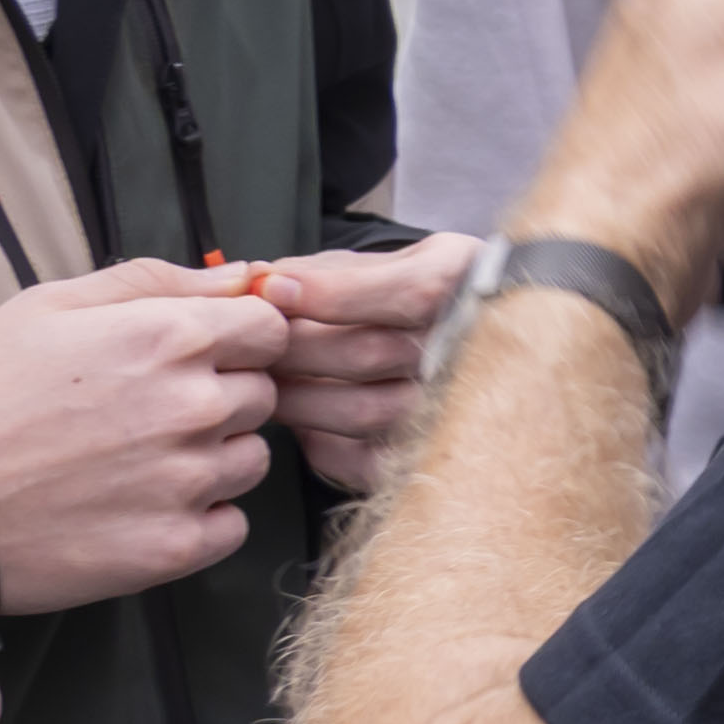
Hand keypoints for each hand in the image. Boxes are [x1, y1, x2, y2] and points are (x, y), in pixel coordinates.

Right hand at [0, 264, 294, 614]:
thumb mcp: (48, 305)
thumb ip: (155, 283)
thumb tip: (241, 276)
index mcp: (168, 337)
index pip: (271, 328)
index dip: (241, 339)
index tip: (203, 354)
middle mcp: (193, 407)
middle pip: (262, 394)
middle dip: (220, 395)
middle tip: (147, 411)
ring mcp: (188, 481)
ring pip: (250, 460)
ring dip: (213, 458)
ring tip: (135, 460)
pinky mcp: (174, 547)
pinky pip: (231, 525)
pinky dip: (200, 518)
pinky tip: (140, 505)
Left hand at [240, 233, 478, 496]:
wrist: (467, 355)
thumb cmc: (413, 302)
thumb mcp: (388, 263)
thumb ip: (329, 269)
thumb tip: (261, 281)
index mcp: (466, 286)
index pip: (411, 293)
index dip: (334, 293)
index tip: (272, 288)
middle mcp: (472, 353)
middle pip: (370, 354)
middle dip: (292, 345)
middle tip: (250, 340)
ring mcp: (452, 413)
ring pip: (361, 410)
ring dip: (295, 395)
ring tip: (268, 377)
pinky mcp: (421, 460)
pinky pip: (360, 458)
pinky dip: (315, 438)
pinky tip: (304, 414)